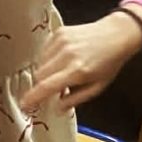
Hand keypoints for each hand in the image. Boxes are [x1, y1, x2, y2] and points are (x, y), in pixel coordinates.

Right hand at [22, 10, 141, 111]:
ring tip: (61, 72)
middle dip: (41, 85)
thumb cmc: (109, 62)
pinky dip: (48, 59)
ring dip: (45, 72)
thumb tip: (57, 109)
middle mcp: (66, 55)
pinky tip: (61, 59)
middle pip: (39, 75)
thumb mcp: (97, 87)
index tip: (24, 105)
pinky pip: (44, 51)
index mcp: (77, 71)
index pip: (47, 86)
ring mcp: (61, 41)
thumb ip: (76, 99)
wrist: (116, 34)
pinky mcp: (58, 32)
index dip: (32, 97)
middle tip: (52, 89)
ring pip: (40, 63)